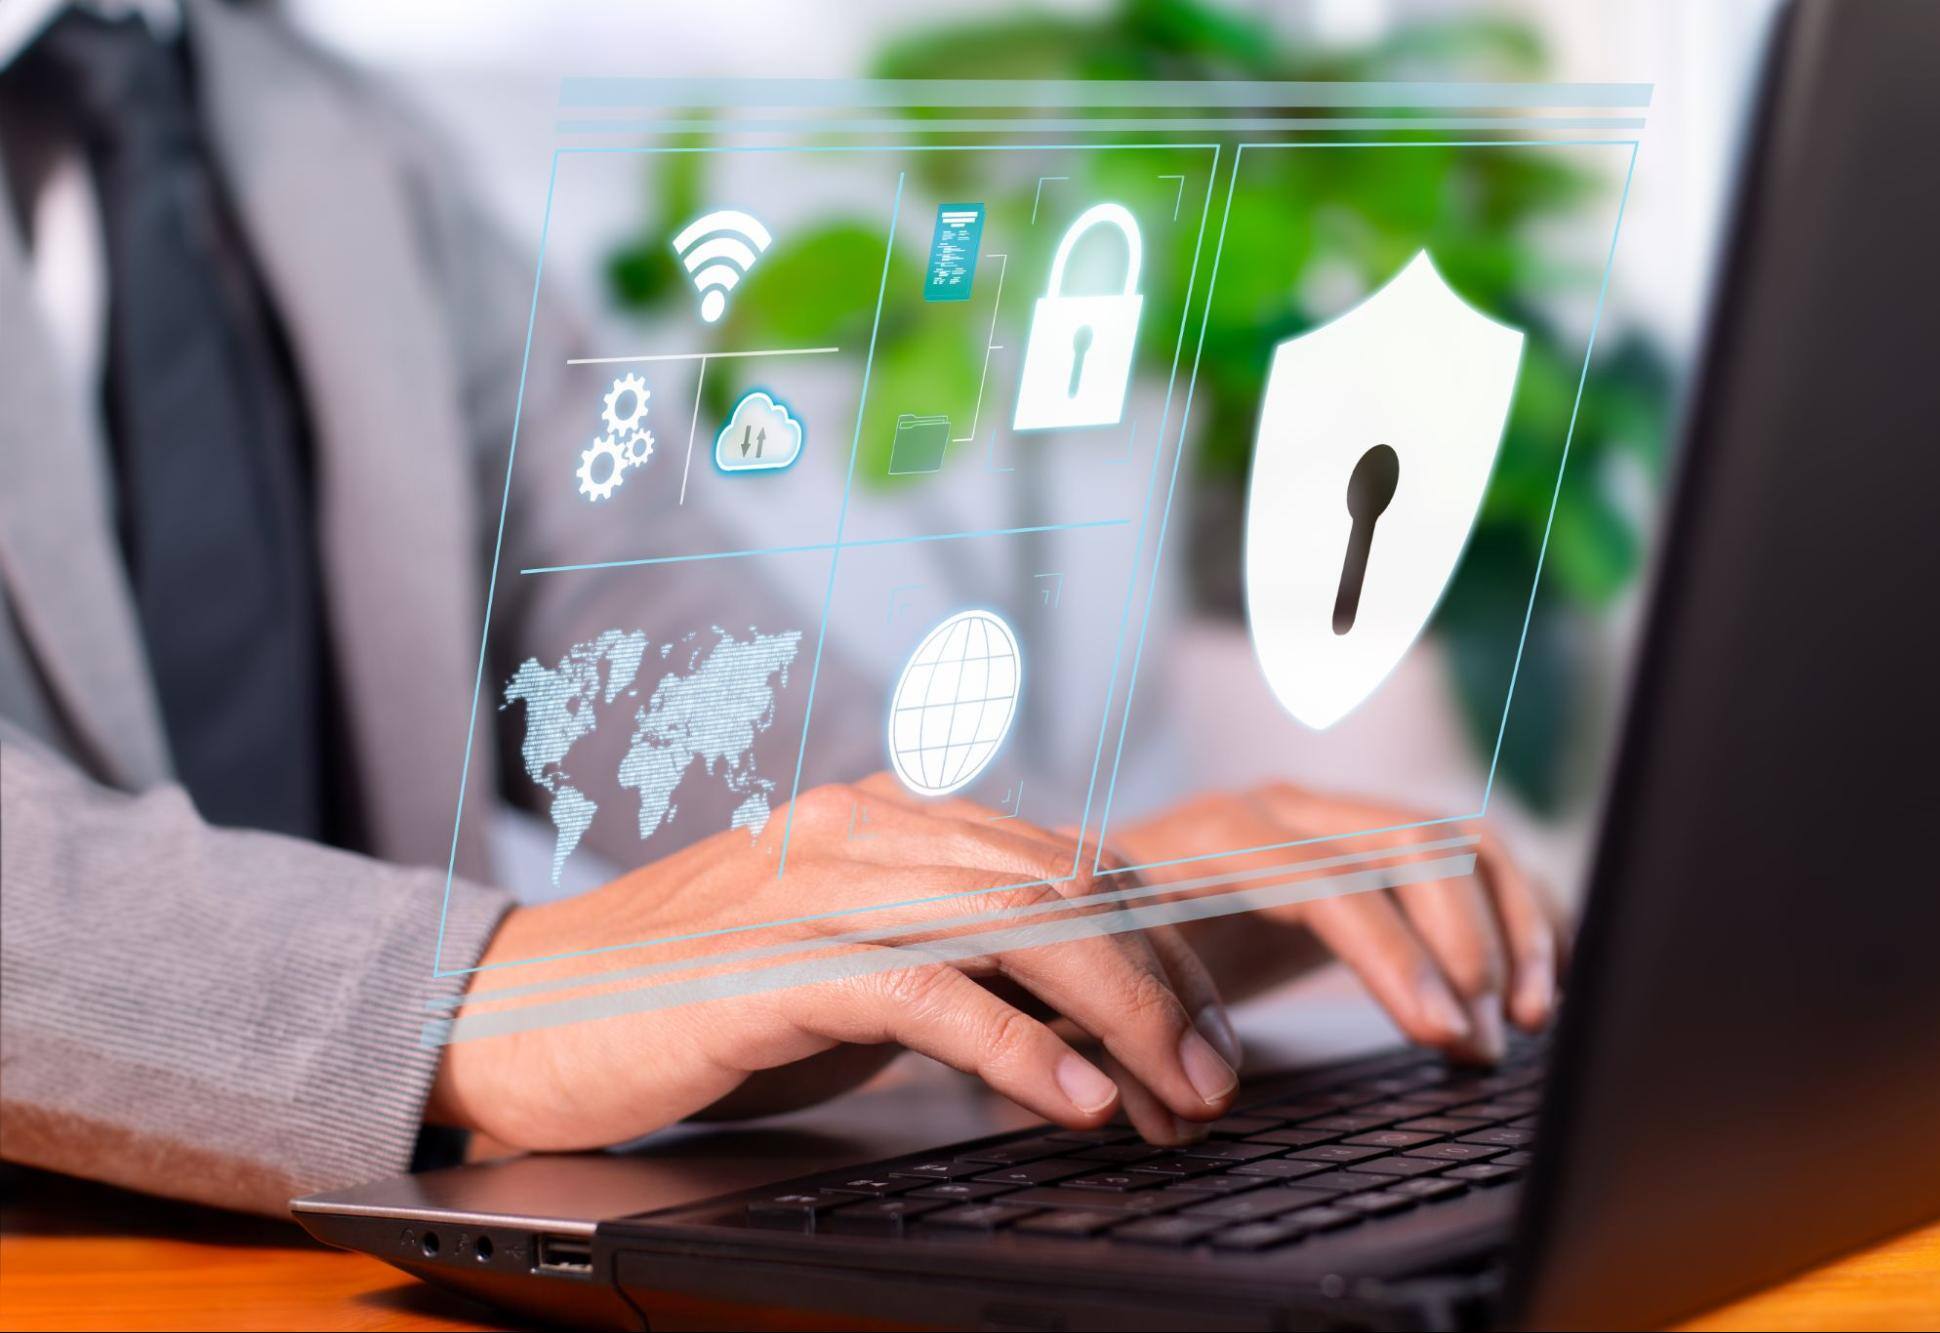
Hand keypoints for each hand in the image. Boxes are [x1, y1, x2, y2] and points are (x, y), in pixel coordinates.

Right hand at [427, 774, 1241, 1149]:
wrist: (520, 1010)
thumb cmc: (692, 1000)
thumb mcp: (846, 968)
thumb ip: (953, 965)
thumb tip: (1080, 1026)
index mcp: (894, 818)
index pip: (1072, 860)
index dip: (1159, 948)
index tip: (1206, 1035)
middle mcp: (870, 829)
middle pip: (1069, 883)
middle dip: (1165, 984)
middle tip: (1218, 1079)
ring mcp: (821, 885)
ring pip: (1021, 924)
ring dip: (1124, 1017)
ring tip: (1182, 1098)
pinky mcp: (776, 961)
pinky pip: (930, 993)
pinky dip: (1020, 1049)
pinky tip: (1078, 1101)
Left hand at [1112, 785, 1569, 1063]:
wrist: (1061, 891)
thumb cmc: (1073, 949)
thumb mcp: (1081, 987)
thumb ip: (1127, 1037)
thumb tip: (1189, 1107)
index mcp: (1210, 842)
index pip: (1330, 881)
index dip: (1396, 956)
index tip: (1444, 1034)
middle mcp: (1276, 812)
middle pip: (1410, 845)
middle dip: (1468, 945)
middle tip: (1492, 1043)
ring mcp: (1322, 816)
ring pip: (1448, 838)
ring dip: (1507, 922)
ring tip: (1529, 1020)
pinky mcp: (1355, 841)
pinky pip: (1457, 851)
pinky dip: (1512, 904)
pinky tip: (1541, 974)